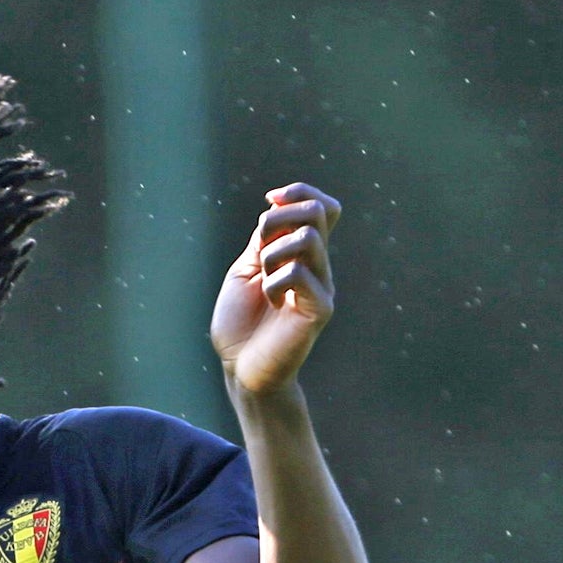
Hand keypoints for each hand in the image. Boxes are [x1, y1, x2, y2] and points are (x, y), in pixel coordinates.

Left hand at [210, 184, 339, 397]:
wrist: (240, 369)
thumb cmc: (240, 325)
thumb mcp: (246, 270)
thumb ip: (264, 240)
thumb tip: (278, 204)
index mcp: (302, 255)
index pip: (323, 207)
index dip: (300, 192)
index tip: (270, 200)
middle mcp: (318, 267)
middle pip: (319, 212)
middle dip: (280, 217)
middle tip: (260, 246)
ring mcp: (322, 288)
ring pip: (309, 238)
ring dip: (274, 252)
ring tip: (264, 279)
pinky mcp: (320, 310)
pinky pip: (299, 273)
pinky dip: (274, 281)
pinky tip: (270, 302)